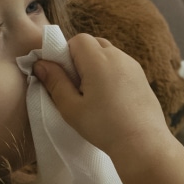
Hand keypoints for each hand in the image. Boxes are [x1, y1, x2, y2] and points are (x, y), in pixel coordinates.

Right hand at [33, 34, 172, 161]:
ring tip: (95, 95)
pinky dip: (111, 74)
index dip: (66, 54)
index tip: (65, 76)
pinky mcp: (142, 77)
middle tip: (78, 86)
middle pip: (94, 43)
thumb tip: (41, 64)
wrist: (143, 143)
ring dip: (97, 66)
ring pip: (108, 54)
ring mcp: (133, 66)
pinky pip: (121, 66)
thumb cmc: (104, 127)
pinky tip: (111, 99)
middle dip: (81, 58)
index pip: (77, 39)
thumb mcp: (71, 108)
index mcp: (98, 60)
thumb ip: (55, 82)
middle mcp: (118, 56)